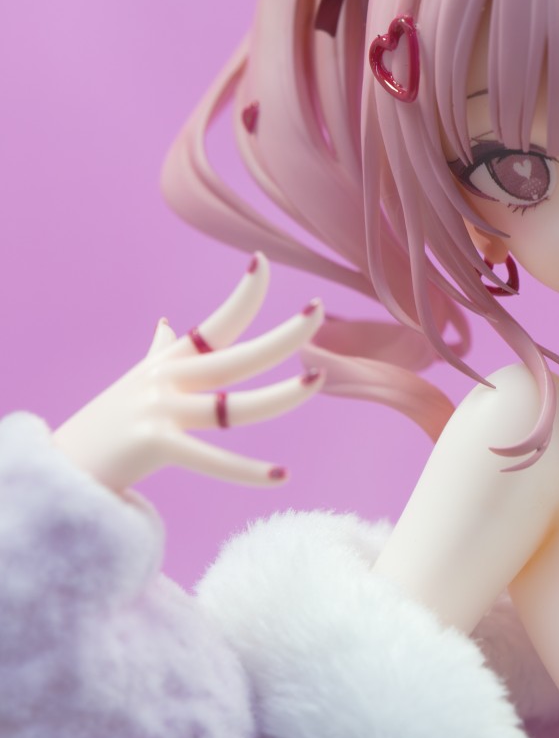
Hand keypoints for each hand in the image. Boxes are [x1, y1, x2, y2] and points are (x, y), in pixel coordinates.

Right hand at [52, 256, 325, 492]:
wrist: (63, 469)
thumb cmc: (105, 427)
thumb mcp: (134, 383)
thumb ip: (157, 354)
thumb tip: (165, 324)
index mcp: (167, 364)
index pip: (214, 326)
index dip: (241, 297)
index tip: (264, 262)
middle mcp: (165, 382)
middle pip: (235, 358)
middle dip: (279, 336)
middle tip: (318, 310)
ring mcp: (158, 411)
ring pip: (233, 407)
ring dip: (279, 396)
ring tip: (317, 380)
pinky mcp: (152, 446)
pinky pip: (210, 459)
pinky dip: (247, 472)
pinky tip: (282, 475)